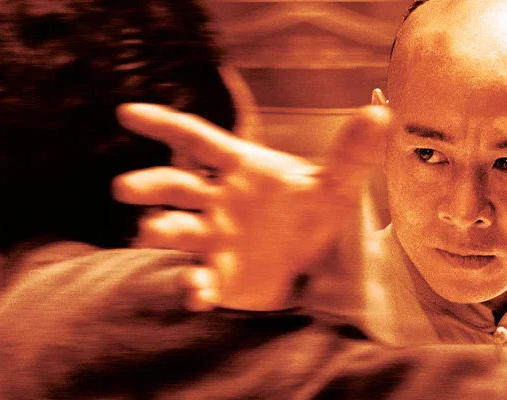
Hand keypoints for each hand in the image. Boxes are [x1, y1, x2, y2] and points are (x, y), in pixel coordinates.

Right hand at [113, 104, 392, 310]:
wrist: (320, 258)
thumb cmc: (316, 210)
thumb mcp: (337, 182)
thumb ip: (352, 152)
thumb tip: (380, 111)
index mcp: (238, 167)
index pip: (198, 139)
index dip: (163, 123)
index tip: (127, 113)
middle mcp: (216, 199)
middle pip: (175, 185)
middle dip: (150, 185)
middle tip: (126, 188)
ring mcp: (213, 238)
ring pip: (177, 230)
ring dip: (162, 230)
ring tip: (152, 231)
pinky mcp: (219, 275)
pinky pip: (199, 279)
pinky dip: (193, 286)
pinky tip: (198, 292)